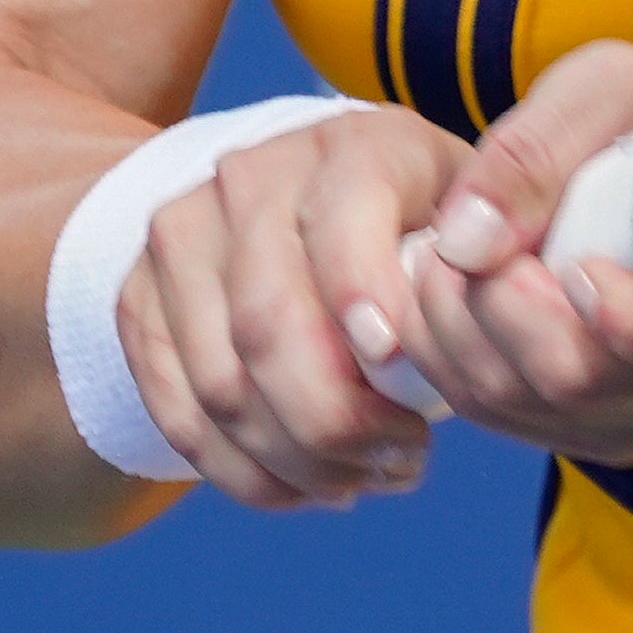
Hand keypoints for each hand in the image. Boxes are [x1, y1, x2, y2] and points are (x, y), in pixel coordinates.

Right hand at [113, 102, 469, 509]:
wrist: (299, 192)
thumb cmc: (416, 218)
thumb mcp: (471, 206)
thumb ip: (494, 229)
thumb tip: (480, 264)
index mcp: (349, 145)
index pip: (344, 221)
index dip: (367, 303)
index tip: (408, 385)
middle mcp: (250, 178)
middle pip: (270, 327)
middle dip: (340, 422)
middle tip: (405, 463)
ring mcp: (182, 237)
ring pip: (222, 385)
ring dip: (297, 460)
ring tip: (363, 480)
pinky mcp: (138, 300)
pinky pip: (179, 414)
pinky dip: (244, 472)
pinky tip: (305, 487)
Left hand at [379, 39, 632, 468]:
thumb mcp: (612, 92)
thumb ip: (542, 149)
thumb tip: (472, 241)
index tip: (576, 266)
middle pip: (597, 383)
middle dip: (503, 306)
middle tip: (464, 239)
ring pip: (534, 405)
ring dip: (462, 328)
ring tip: (447, 253)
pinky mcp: (596, 428)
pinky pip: (503, 419)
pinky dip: (453, 357)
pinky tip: (452, 295)